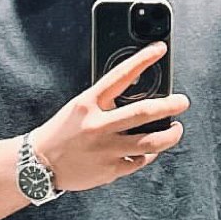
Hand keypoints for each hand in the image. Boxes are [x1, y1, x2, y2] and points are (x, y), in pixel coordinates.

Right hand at [32, 44, 188, 190]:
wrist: (38, 164)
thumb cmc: (61, 133)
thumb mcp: (78, 108)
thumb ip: (104, 102)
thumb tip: (136, 94)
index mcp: (88, 103)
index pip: (120, 75)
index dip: (143, 60)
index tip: (160, 49)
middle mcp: (98, 125)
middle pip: (143, 112)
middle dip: (170, 105)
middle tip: (182, 102)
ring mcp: (105, 149)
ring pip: (150, 142)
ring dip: (170, 135)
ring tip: (176, 129)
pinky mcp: (109, 170)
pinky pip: (139, 161)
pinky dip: (148, 155)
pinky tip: (149, 151)